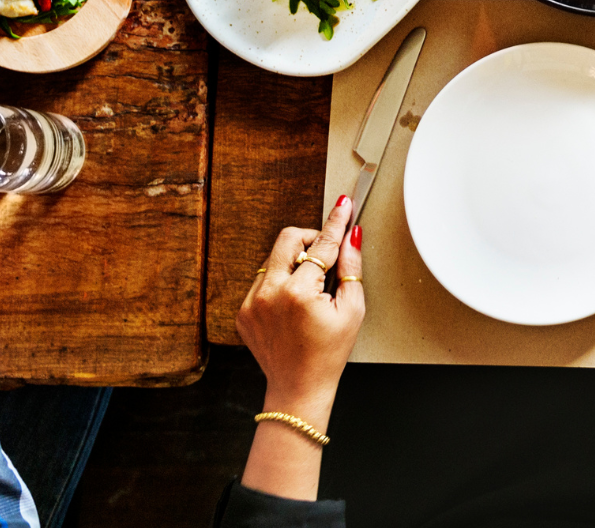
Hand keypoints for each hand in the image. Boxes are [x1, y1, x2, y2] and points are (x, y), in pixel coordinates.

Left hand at [236, 194, 365, 425]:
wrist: (298, 387)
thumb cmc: (328, 354)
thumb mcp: (352, 311)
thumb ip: (351, 269)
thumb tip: (351, 237)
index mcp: (299, 293)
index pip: (323, 245)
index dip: (337, 223)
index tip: (344, 206)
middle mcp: (270, 293)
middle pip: (289, 237)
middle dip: (311, 239)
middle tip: (326, 255)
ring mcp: (251, 301)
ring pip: (274, 257)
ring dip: (295, 262)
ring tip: (310, 290)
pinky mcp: (243, 309)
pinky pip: (263, 279)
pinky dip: (281, 281)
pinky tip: (293, 304)